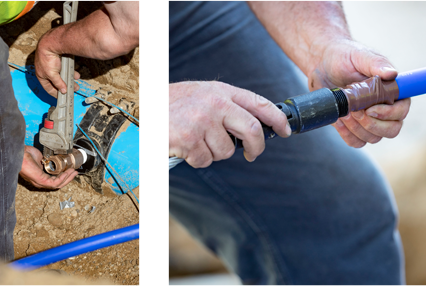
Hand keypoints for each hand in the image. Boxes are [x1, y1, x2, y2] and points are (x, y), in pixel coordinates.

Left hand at [19, 146, 77, 188]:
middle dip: (68, 178)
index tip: (71, 170)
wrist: (19, 154)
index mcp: (40, 177)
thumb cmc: (25, 154)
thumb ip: (47, 160)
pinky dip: (63, 178)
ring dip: (67, 178)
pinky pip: (55, 183)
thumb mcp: (40, 158)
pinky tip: (67, 172)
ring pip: (58, 185)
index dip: (64, 176)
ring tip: (73, 171)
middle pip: (58, 184)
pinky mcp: (40, 181)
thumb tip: (54, 159)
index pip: (54, 180)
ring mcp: (40, 182)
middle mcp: (40, 182)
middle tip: (75, 172)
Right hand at [33, 29, 80, 96]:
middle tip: (73, 91)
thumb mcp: (52, 74)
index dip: (55, 94)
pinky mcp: (59, 60)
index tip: (62, 98)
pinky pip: (66, 69)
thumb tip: (63, 91)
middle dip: (65, 87)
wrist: (51, 43)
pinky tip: (76, 75)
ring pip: (63, 75)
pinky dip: (71, 72)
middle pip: (57, 82)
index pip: (48, 88)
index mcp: (41, 75)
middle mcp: (46, 71)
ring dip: (70, 80)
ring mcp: (53, 65)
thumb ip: (58, 83)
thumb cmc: (47, 58)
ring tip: (77, 84)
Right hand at [169, 81, 290, 167]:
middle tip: (252, 155)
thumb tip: (254, 128)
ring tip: (195, 141)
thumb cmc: (171, 106)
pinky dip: (196, 159)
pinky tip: (183, 146)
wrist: (139, 110)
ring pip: (227, 151)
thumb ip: (226, 107)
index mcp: (221, 91)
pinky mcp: (190, 139)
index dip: (277, 119)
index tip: (286, 130)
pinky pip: (205, 160)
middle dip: (257, 147)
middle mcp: (215, 103)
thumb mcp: (201, 96)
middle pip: (252, 130)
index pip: (259, 104)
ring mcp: (203, 121)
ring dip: (214, 153)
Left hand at [307, 39, 410, 147]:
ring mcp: (370, 120)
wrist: (322, 64)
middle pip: (392, 130)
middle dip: (372, 125)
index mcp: (392, 91)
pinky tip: (339, 119)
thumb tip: (393, 74)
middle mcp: (385, 108)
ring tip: (344, 111)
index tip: (370, 108)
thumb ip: (377, 64)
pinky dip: (347, 134)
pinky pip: (357, 142)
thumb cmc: (344, 56)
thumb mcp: (360, 56)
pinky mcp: (354, 127)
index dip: (390, 114)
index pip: (402, 110)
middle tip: (354, 111)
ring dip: (357, 128)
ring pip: (374, 138)